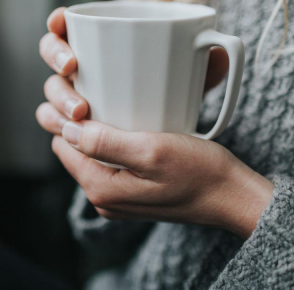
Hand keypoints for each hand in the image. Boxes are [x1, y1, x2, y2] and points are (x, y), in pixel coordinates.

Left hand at [36, 8, 272, 238]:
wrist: (229, 194)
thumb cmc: (198, 172)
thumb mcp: (151, 151)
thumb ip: (104, 143)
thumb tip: (67, 129)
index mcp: (102, 189)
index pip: (63, 145)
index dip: (68, 118)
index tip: (85, 96)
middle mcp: (105, 197)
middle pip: (76, 150)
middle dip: (81, 123)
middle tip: (100, 96)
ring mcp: (120, 195)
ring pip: (94, 154)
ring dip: (98, 131)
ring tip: (114, 106)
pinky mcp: (134, 189)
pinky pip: (112, 161)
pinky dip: (115, 142)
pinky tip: (130, 126)